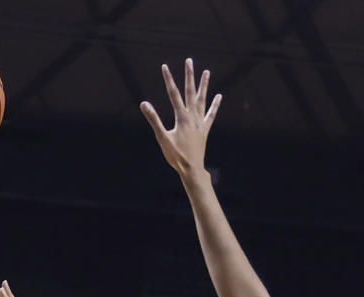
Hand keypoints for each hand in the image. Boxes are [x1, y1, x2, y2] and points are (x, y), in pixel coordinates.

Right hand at [140, 58, 221, 177]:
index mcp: (182, 118)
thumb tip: (144, 104)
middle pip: (190, 92)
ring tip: (206, 72)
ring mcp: (200, 123)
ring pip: (202, 100)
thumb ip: (153, 119)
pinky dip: (215, 105)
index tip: (165, 66)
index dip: (169, 79)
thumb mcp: (162, 138)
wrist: (192, 169)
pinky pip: (211, 115)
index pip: (173, 94)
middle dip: (189, 76)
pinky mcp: (204, 130)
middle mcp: (192, 117)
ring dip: (203, 86)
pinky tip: (219, 96)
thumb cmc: (175, 156)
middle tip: (189, 61)